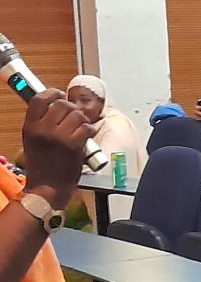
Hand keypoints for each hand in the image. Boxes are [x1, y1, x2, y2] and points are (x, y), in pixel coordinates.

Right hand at [19, 90, 92, 206]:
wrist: (47, 188)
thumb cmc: (43, 165)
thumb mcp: (33, 140)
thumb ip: (41, 122)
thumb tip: (57, 105)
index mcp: (30, 126)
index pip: (39, 99)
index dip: (52, 93)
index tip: (60, 94)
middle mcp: (42, 129)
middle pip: (62, 103)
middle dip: (72, 108)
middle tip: (74, 117)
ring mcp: (58, 136)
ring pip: (77, 114)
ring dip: (83, 120)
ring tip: (80, 129)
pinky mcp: (73, 145)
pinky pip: (87, 127)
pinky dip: (90, 129)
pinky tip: (87, 135)